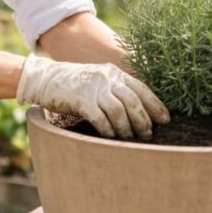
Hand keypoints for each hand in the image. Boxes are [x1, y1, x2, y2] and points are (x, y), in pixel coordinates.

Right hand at [16, 54, 170, 139]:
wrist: (46, 78)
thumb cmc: (75, 84)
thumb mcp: (99, 80)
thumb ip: (116, 89)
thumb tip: (138, 111)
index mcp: (114, 73)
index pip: (141, 89)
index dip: (155, 106)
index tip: (165, 120)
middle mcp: (107, 78)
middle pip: (133, 101)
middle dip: (143, 120)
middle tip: (148, 135)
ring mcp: (94, 89)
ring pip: (119, 111)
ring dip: (127, 128)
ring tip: (130, 139)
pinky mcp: (81, 100)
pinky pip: (100, 118)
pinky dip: (108, 130)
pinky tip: (111, 138)